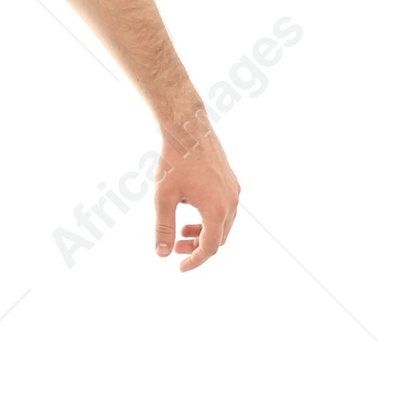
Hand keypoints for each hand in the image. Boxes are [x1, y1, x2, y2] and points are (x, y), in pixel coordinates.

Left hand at [153, 118, 238, 272]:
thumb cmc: (173, 161)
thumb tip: (162, 254)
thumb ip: (163, 228)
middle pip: (219, 238)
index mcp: (216, 209)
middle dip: (198, 247)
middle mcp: (231, 202)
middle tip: (175, 247)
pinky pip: (224, 209)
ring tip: (181, 230)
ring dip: (204, 233)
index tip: (180, 268)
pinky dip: (209, 218)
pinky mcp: (231, 182)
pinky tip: (190, 210)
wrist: (188, 128)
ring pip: (223, 224)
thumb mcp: (163, 198)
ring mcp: (234, 191)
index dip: (195, 261)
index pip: (210, 248)